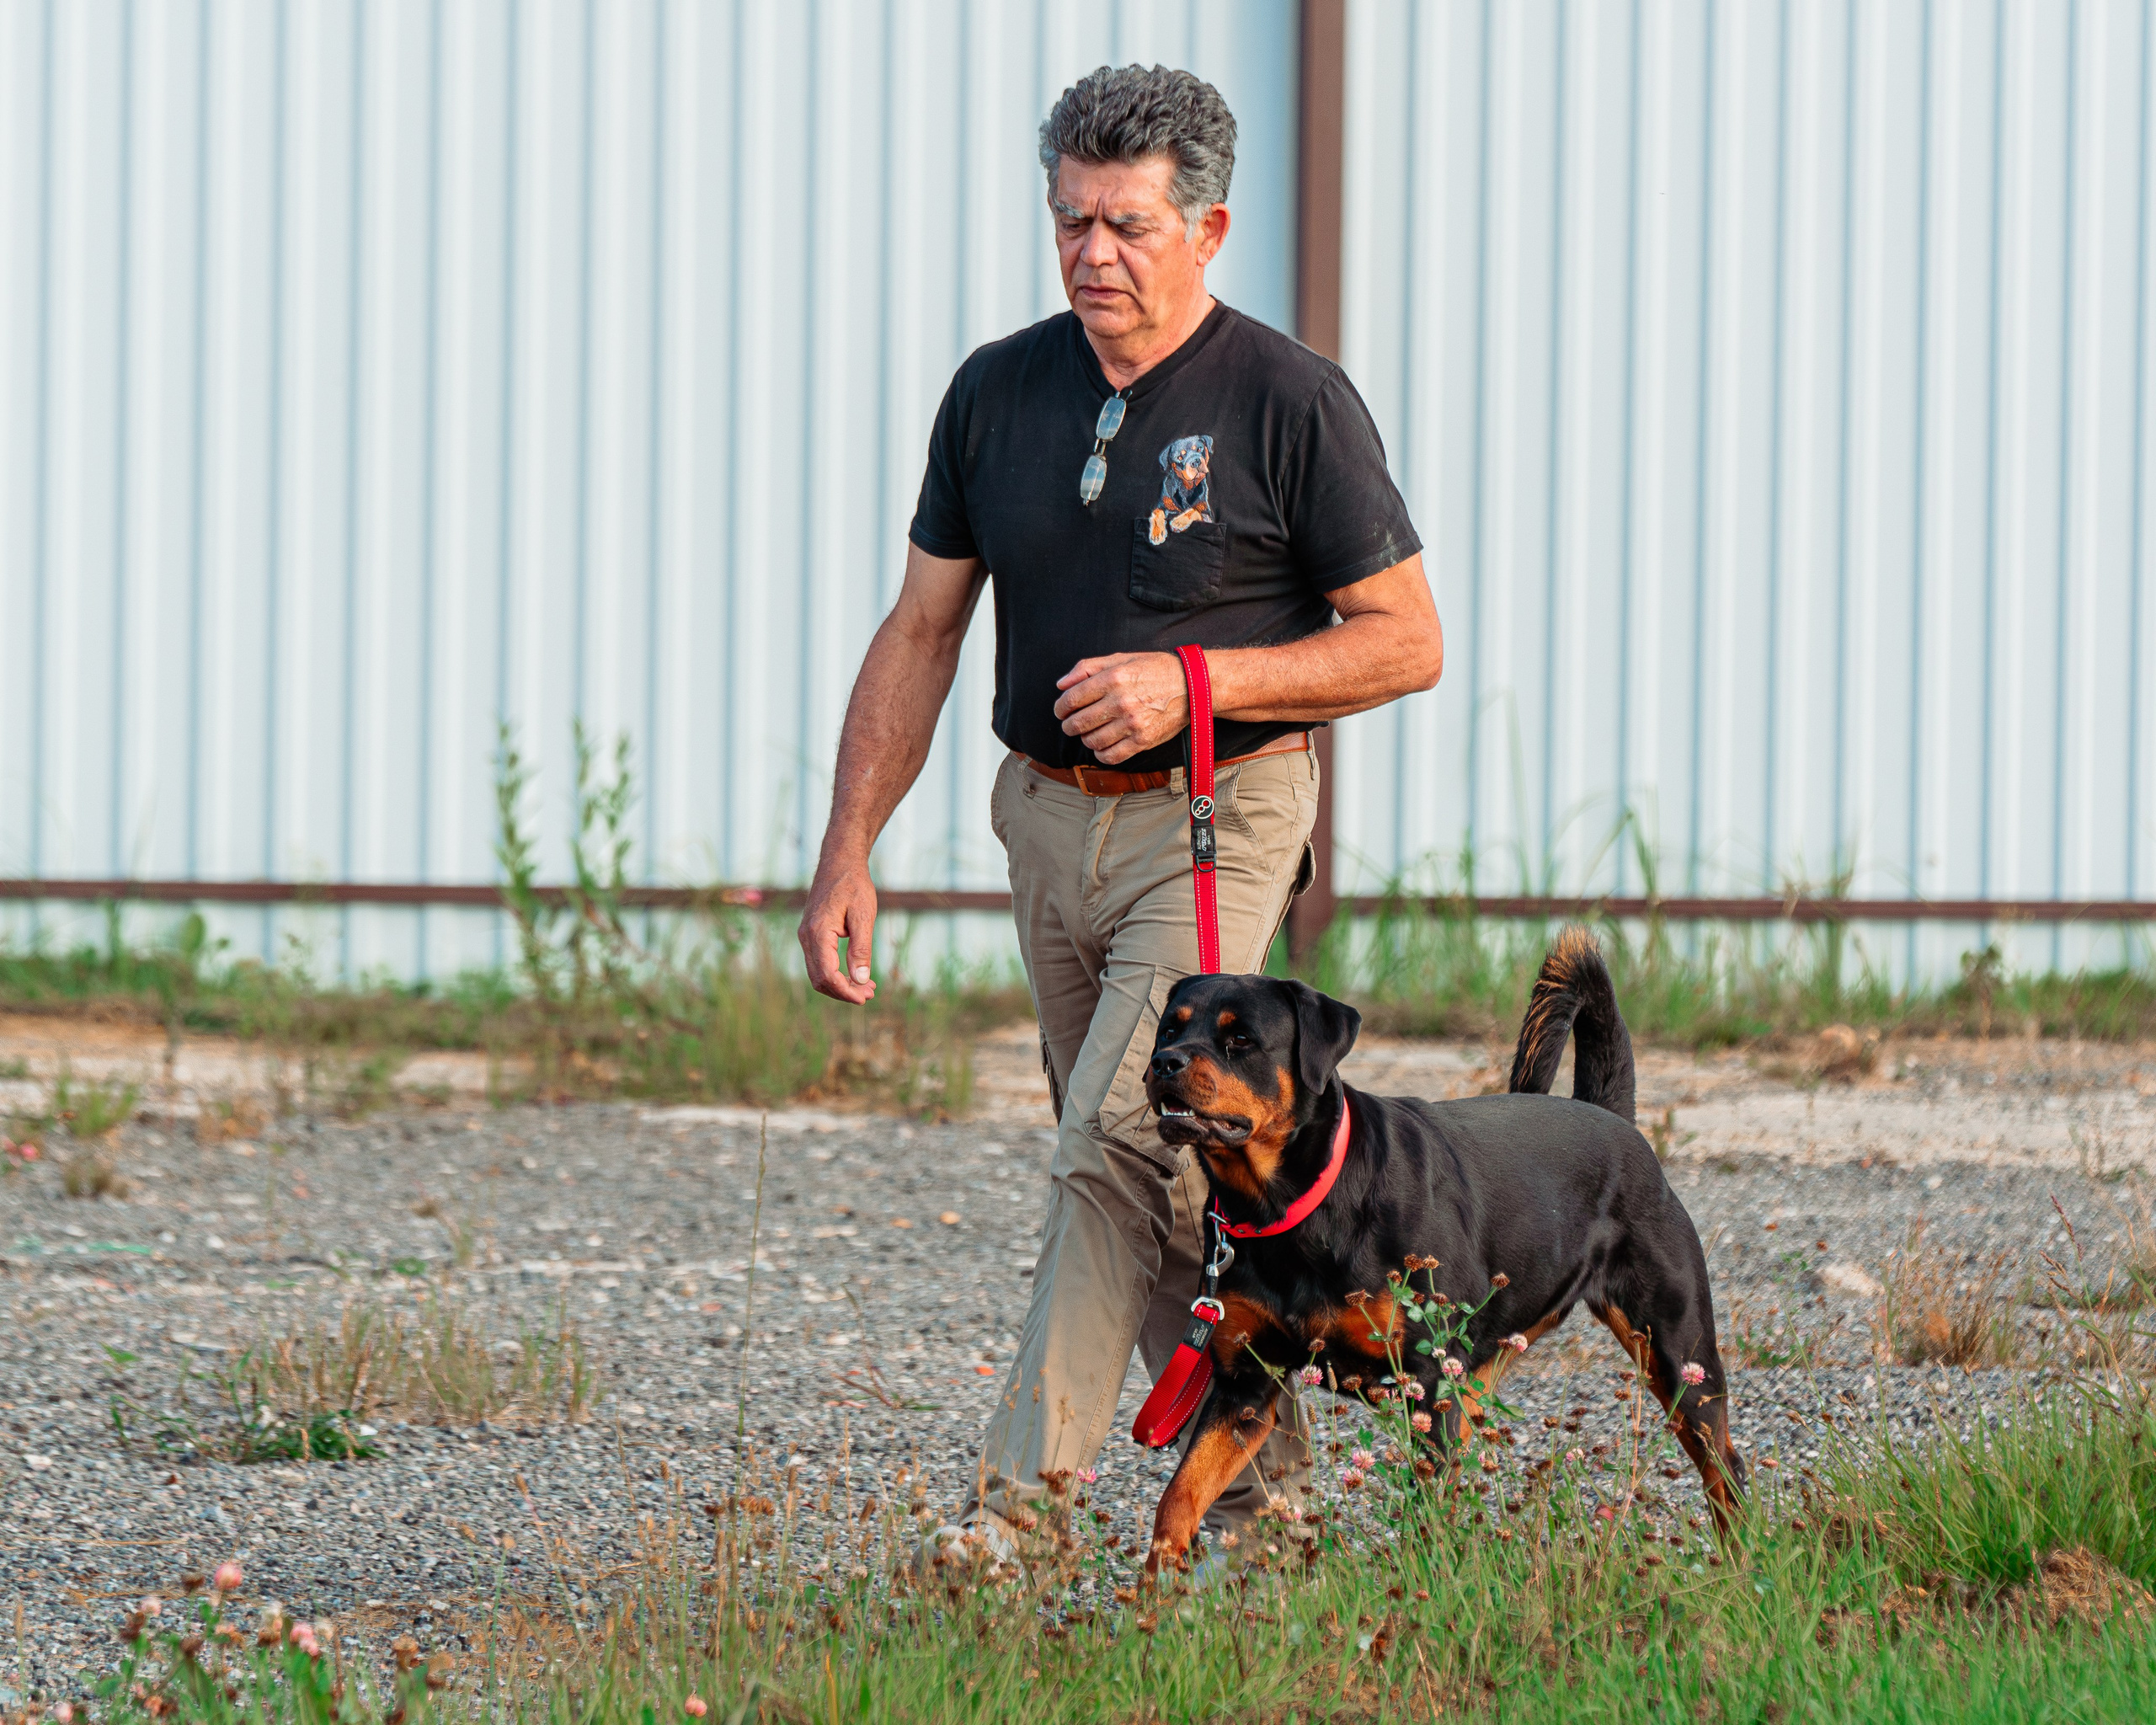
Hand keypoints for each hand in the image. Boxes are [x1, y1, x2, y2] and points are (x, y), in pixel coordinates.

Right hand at [798, 854, 877, 1003]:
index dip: (846, 991)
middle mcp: (806, 937)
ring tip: (866, 987)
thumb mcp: (863, 916)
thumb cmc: (853, 885)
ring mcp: (805, 936)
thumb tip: (861, 980)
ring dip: (840, 984)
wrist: (839, 862)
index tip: (866, 997)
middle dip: (844, 992)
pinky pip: (819, 962)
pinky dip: (835, 973)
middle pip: (820, 979)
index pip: (827, 974)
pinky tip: (855, 974)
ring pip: (817, 973)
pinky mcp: (810, 934)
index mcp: (817, 933)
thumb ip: (861, 949)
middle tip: (870, 994)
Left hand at [1053, 651, 1188, 763]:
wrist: (1192, 686)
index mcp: (1113, 678)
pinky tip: (1102, 745)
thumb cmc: (1155, 670)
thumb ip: (1088, 668)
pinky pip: (1111, 756)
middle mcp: (1121, 702)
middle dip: (1069, 725)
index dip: (1060, 708)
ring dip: (1085, 739)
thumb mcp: (1121, 658)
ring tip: (1090, 732)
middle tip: (1072, 724)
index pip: (1072, 699)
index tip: (1061, 711)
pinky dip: (1101, 754)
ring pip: (1092, 741)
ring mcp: (1132, 724)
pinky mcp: (1142, 741)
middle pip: (1078, 723)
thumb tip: (1061, 684)